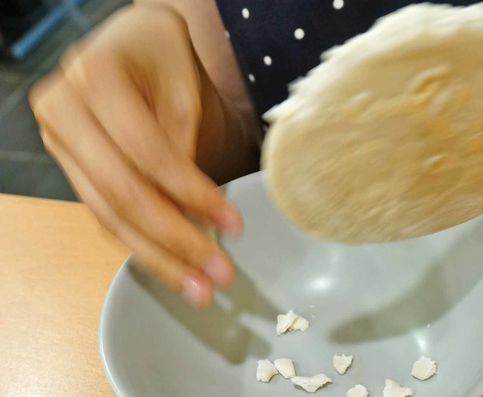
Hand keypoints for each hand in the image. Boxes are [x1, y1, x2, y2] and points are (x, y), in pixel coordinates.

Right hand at [29, 4, 241, 307]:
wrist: (130, 45)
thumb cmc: (162, 54)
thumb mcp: (183, 79)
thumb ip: (182, 139)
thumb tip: (190, 212)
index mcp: (95, 80)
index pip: (149, 154)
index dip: (192, 194)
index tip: (234, 225)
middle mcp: (64, 115)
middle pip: (122, 196)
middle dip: (174, 243)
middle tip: (215, 278)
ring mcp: (62, 145)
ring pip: (109, 216)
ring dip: (157, 258)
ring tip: (197, 289)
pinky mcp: (72, 168)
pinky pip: (106, 215)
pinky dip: (141, 244)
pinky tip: (171, 266)